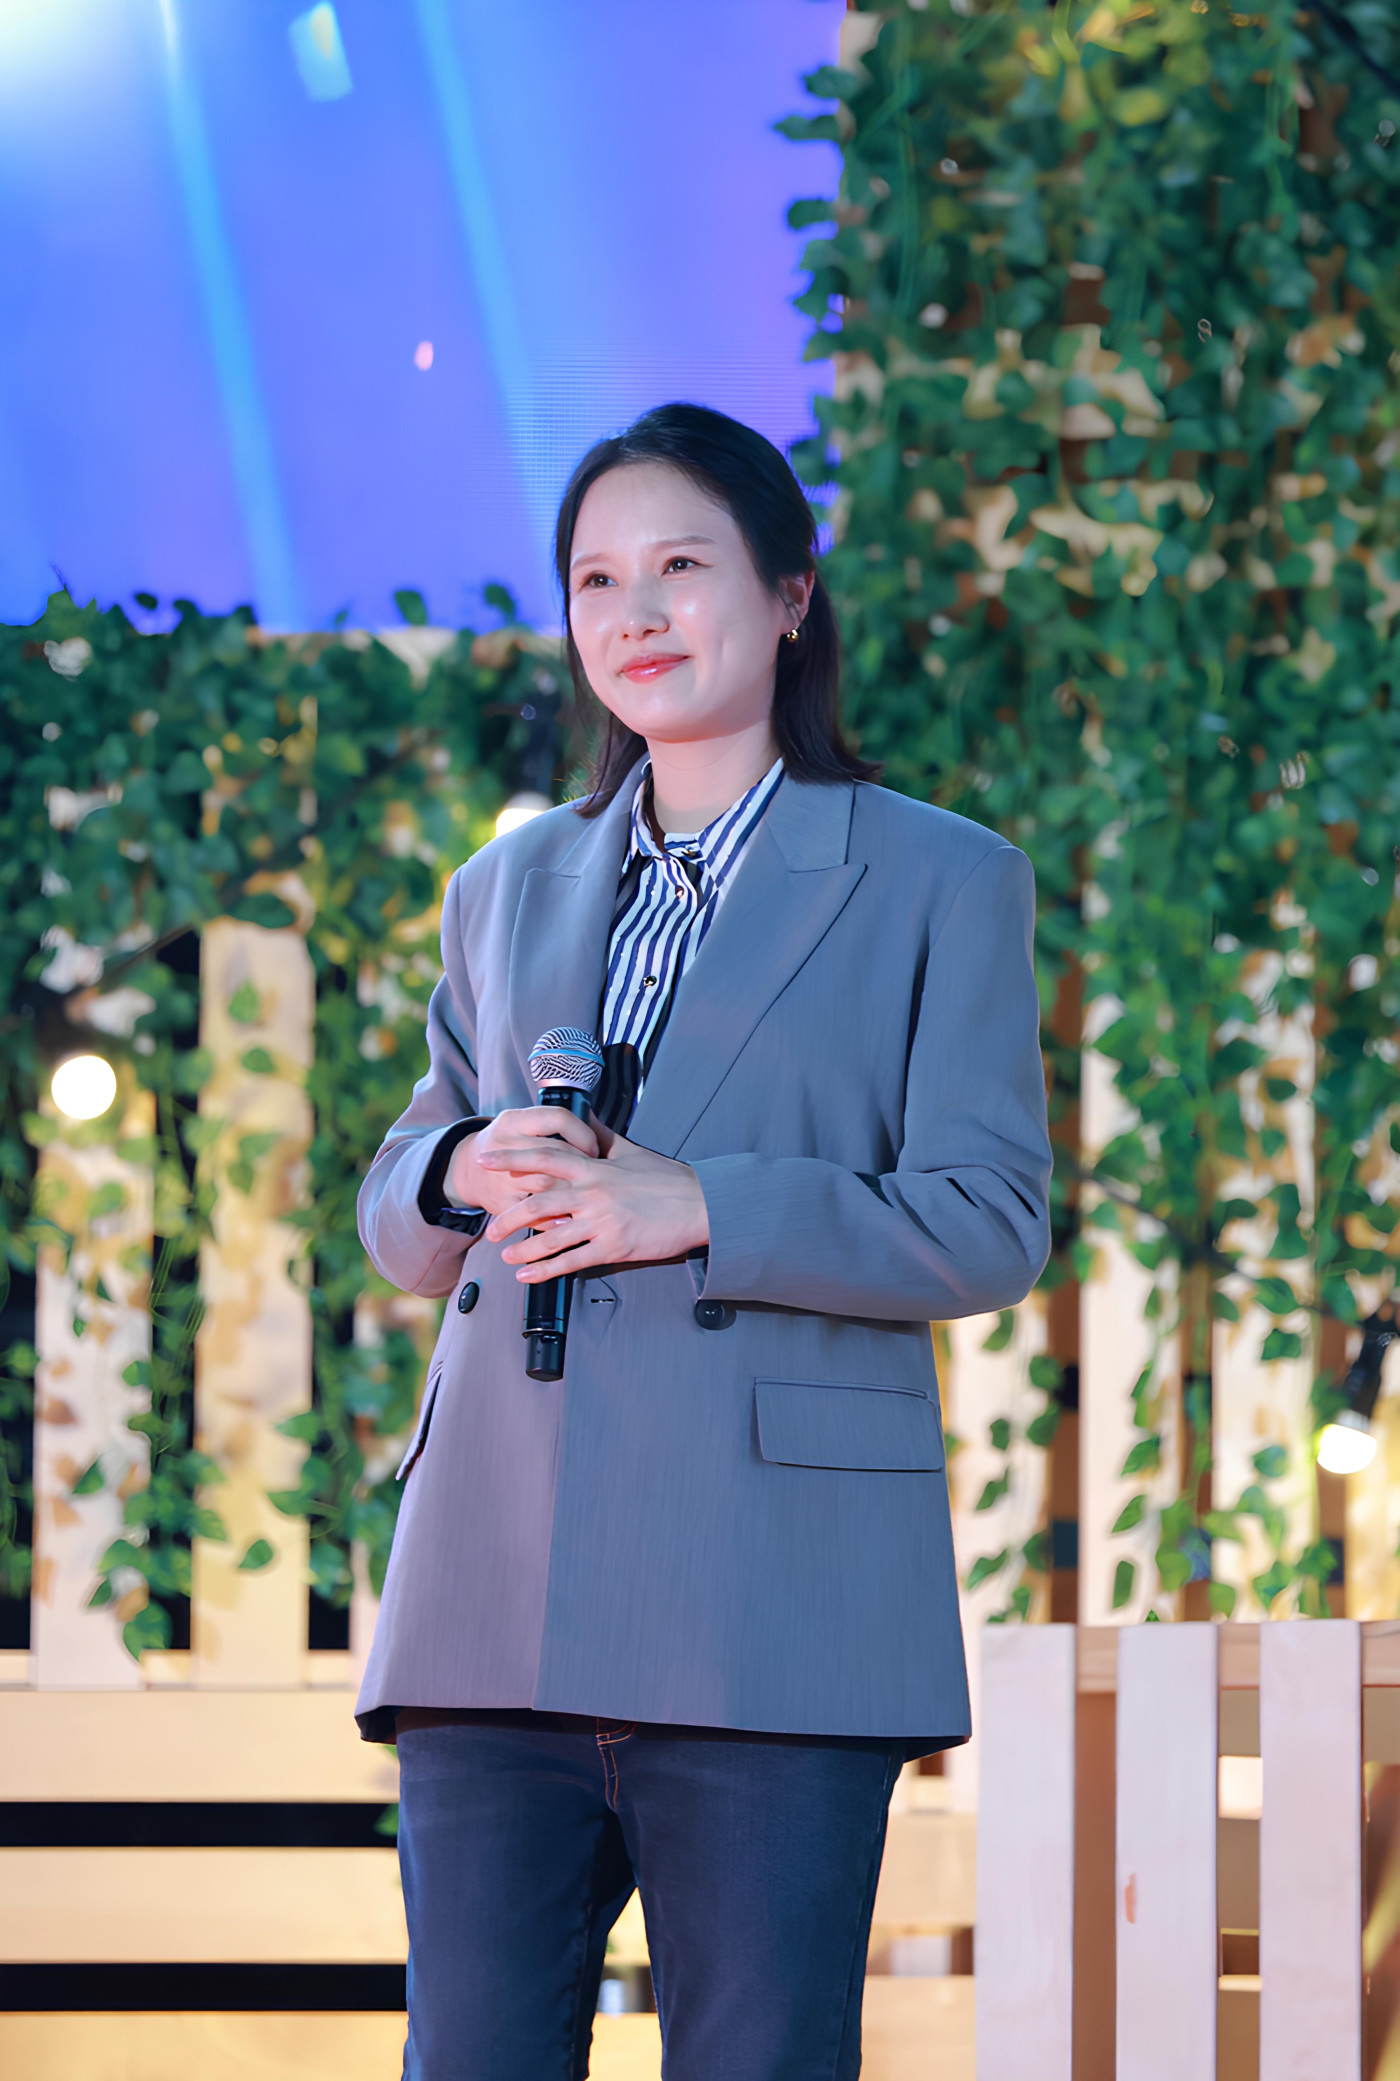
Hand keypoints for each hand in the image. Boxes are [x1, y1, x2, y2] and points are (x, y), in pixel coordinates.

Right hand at [446, 1106, 599, 1216]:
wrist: (466, 1171)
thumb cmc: (508, 1146)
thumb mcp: (522, 1125)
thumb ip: (554, 1125)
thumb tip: (595, 1124)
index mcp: (514, 1120)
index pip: (558, 1118)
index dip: (583, 1134)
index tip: (594, 1148)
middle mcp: (505, 1144)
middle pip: (555, 1153)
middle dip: (581, 1167)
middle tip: (597, 1176)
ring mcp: (501, 1175)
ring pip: (546, 1183)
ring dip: (572, 1193)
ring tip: (589, 1197)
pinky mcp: (501, 1202)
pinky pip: (534, 1214)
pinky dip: (555, 1218)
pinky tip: (570, 1219)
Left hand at [479, 1122, 709, 1279]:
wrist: (701, 1204)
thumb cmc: (667, 1178)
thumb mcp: (631, 1151)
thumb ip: (602, 1137)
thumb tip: (586, 1117)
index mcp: (594, 1167)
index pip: (544, 1158)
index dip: (511, 1157)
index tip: (487, 1158)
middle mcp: (593, 1193)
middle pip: (538, 1202)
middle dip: (508, 1215)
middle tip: (489, 1226)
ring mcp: (602, 1222)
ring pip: (550, 1237)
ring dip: (523, 1248)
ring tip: (504, 1255)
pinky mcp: (614, 1247)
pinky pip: (572, 1261)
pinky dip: (545, 1271)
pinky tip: (528, 1276)